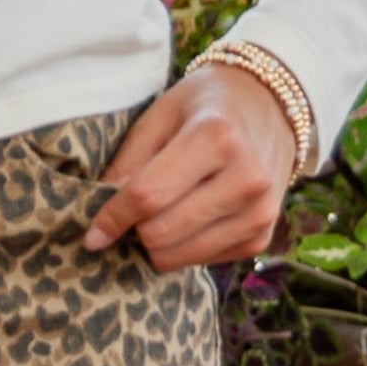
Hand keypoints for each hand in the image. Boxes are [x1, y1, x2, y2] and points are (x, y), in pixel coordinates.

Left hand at [87, 61, 301, 271]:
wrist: (274, 106)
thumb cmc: (207, 105)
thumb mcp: (162, 112)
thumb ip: (130, 160)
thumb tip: (101, 213)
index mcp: (217, 136)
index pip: (149, 195)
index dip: (113, 218)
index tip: (92, 235)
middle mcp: (246, 177)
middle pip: (163, 232)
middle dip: (134, 230)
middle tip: (128, 215)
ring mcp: (260, 210)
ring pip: (181, 255)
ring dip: (157, 244)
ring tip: (156, 216)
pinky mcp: (263, 235)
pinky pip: (204, 260)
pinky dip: (185, 247)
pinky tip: (188, 218)